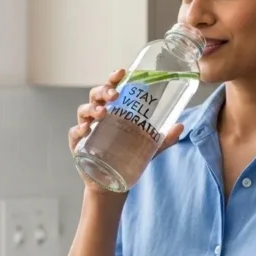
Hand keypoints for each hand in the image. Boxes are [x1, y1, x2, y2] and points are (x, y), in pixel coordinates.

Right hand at [68, 69, 184, 188]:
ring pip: (83, 110)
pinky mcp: (78, 145)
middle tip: (114, 96)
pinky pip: (74, 133)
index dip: (114, 79)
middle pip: (96, 95)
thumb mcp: (149, 148)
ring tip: (103, 112)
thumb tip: (181, 125)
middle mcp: (97, 116)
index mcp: (113, 111)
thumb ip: (164, 138)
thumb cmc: (127, 158)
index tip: (121, 72)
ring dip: (92, 108)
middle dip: (103, 91)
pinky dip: (78, 129)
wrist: (112, 184)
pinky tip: (87, 129)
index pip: (111, 89)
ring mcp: (86, 129)